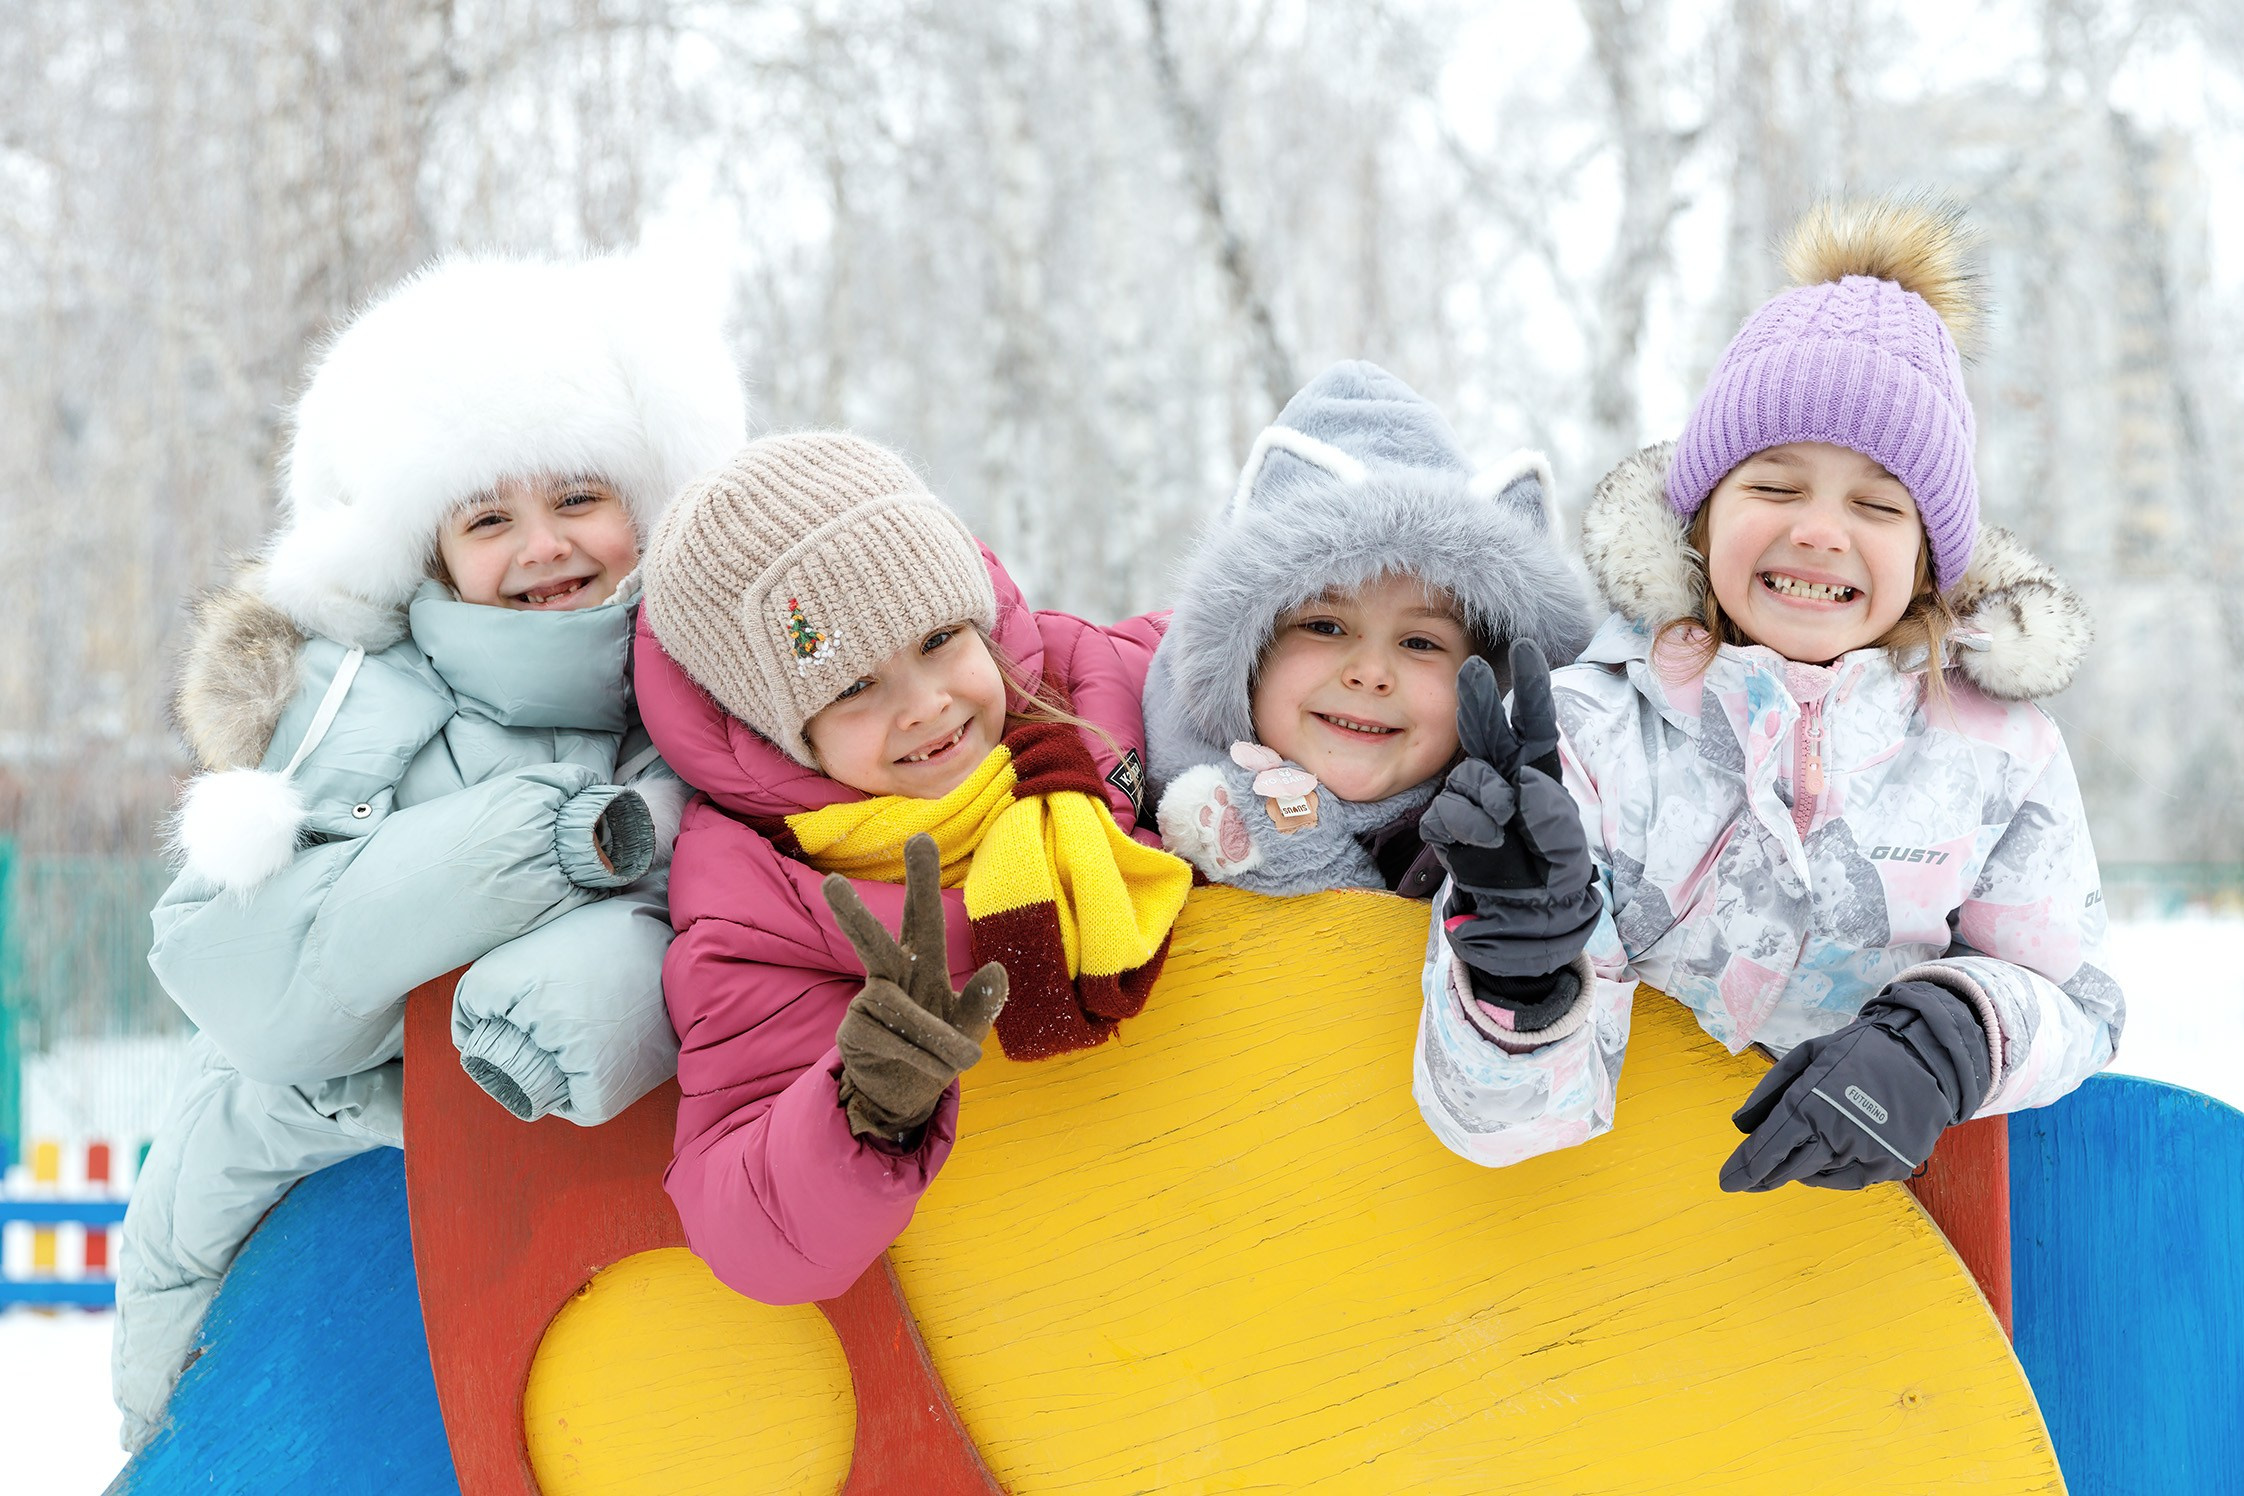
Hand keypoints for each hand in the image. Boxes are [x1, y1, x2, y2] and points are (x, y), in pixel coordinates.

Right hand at [822, 833, 1008, 1143]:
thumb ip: (985, 1001)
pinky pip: (895, 1042)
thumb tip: (998, 968)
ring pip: (894, 1006)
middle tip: (831, 883)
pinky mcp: (854, 1035)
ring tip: (967, 1057)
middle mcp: (890, 977)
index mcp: (921, 964)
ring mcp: (868, 1005)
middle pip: (872, 942)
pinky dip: (926, 1058)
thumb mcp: (971, 1027)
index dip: (921, 882)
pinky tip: (935, 1069)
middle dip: (853, 915)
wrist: (903, 1096)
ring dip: (936, 1035)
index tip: (919, 837)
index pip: (921, 918)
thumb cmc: (939, 1049)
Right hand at [1420, 641, 1600, 981]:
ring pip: (1467, 775)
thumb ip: (1552, 817)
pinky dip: (1466, 825)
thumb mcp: (1569, 852)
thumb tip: (1525, 783)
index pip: (1535, 723)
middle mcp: (1502, 776)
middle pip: (1488, 729)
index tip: (1526, 647)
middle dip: (1479, 698)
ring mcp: (1470, 798)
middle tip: (1472, 668)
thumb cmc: (1551, 876)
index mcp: (1537, 771)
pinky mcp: (1447, 824)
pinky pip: (1447, 811)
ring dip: (1485, 798)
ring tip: (1501, 827)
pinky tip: (1484, 842)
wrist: (1521, 917)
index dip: (1531, 687)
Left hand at [1719, 979, 1993, 1191]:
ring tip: (1800, 1149)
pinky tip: (1826, 1156)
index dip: (1744, 1169)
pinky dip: (1829, 1172)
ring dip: (1800, 1166)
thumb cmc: (1859, 1052)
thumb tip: (1742, 1127)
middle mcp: (1836, 1135)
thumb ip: (1770, 1092)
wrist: (1925, 1057)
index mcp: (1810, 1104)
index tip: (1728, 1182)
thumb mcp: (1806, 1056)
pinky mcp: (1889, 1166)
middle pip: (1787, 1169)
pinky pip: (1846, 1179)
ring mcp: (1865, 1154)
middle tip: (1747, 1182)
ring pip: (1816, 1173)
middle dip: (1763, 1177)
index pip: (1768, 1149)